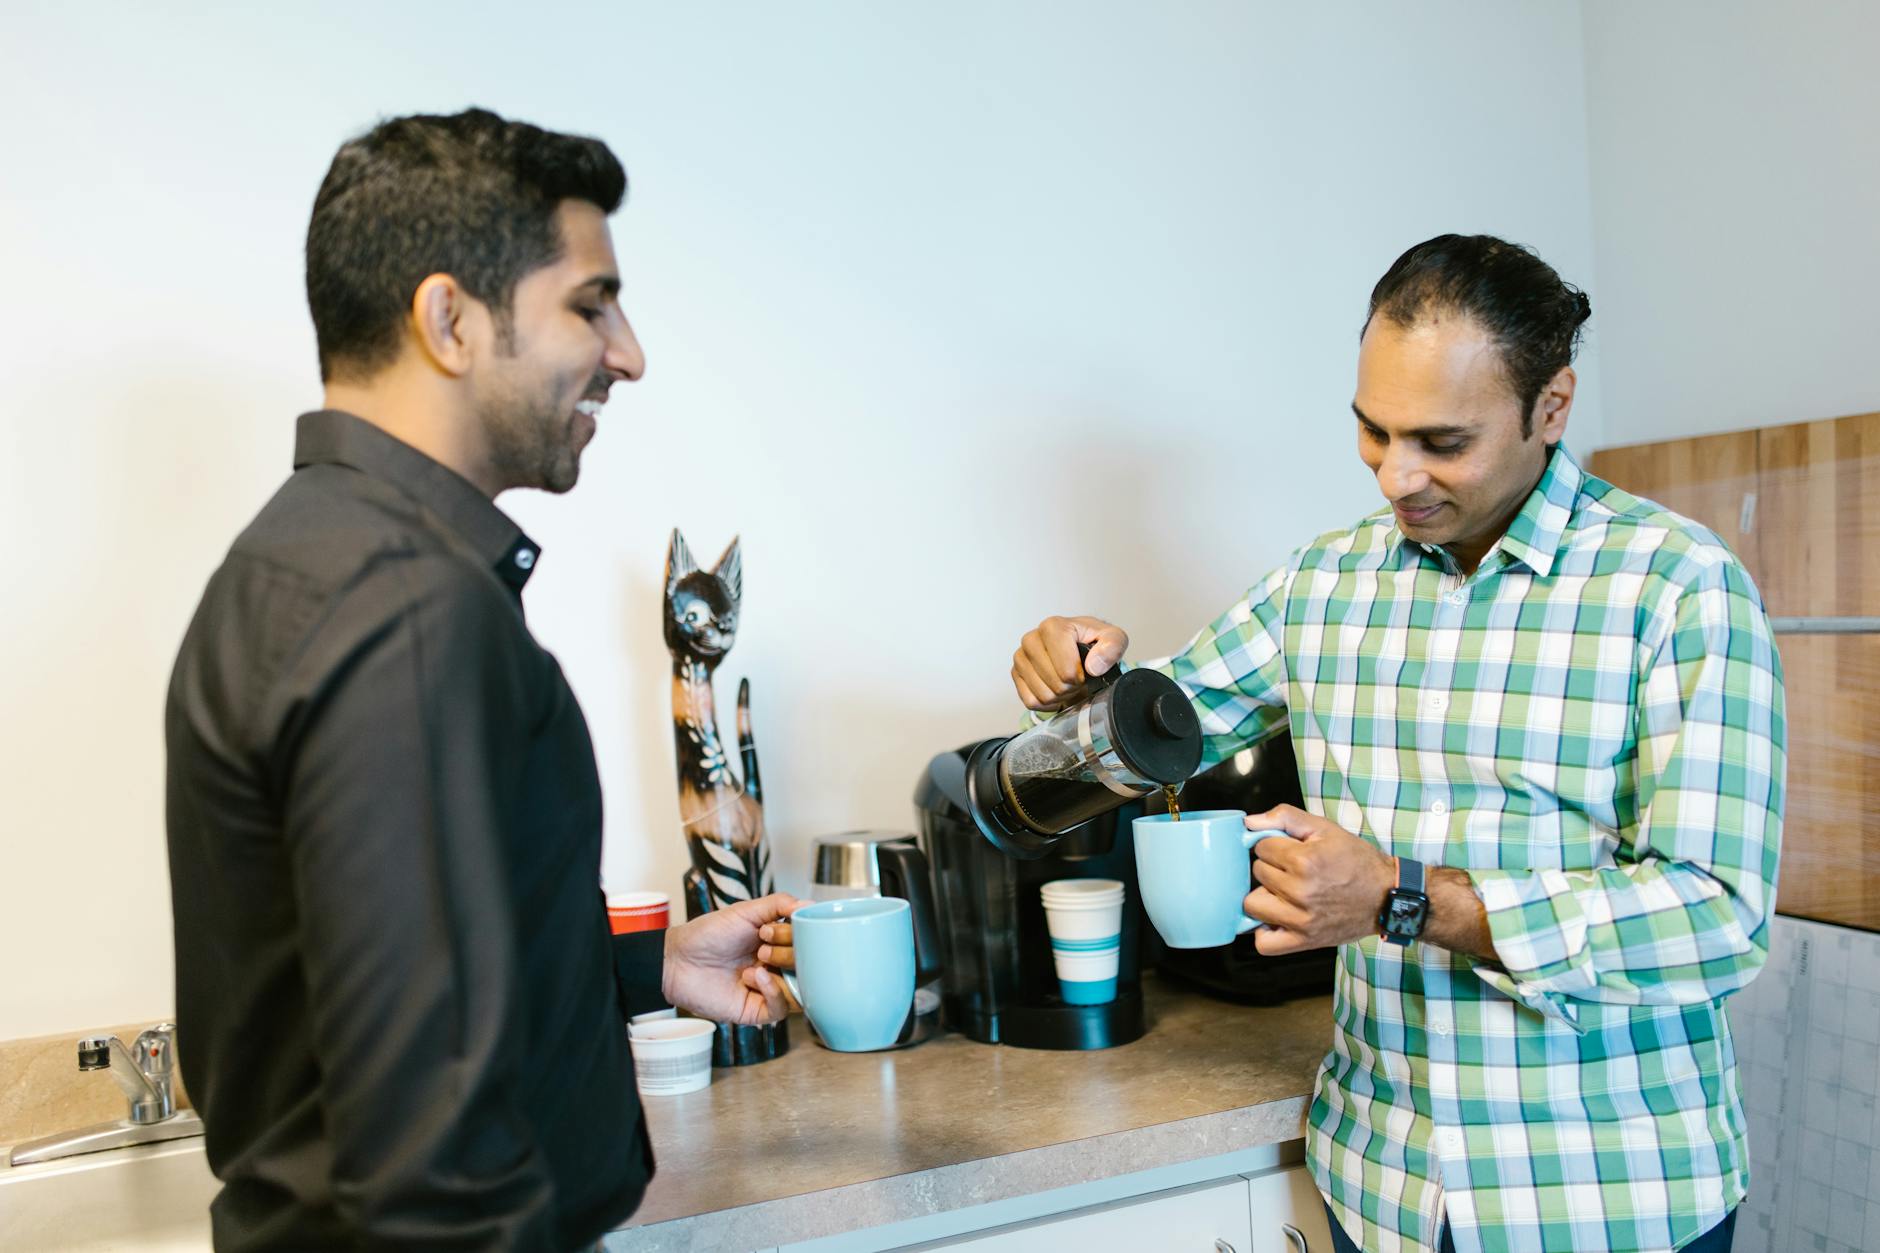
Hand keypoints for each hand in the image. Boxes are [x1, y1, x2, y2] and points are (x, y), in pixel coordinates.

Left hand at [661, 892, 801, 1023]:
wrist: (676, 960)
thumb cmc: (706, 934)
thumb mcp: (745, 911)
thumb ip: (778, 904)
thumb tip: (809, 904)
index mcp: (777, 944)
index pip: (808, 944)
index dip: (800, 935)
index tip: (778, 926)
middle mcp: (775, 967)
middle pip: (808, 968)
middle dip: (791, 953)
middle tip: (765, 945)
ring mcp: (766, 989)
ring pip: (800, 990)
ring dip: (784, 972)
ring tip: (761, 960)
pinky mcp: (755, 1010)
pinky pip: (780, 1009)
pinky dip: (774, 992)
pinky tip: (755, 977)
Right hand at [1011, 615, 1128, 710]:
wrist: (1078, 649)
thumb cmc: (1092, 643)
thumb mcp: (1114, 639)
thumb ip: (1112, 647)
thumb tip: (1093, 666)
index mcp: (1052, 626)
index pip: (1065, 668)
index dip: (1079, 676)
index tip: (1086, 671)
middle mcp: (1031, 639)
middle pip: (1055, 683)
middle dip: (1071, 687)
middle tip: (1078, 678)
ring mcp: (1021, 657)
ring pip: (1042, 695)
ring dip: (1059, 696)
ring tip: (1067, 682)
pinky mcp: (1015, 673)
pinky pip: (1030, 701)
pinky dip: (1046, 703)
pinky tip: (1054, 689)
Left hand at [1242, 805, 1394, 955]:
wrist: (1387, 897)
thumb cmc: (1357, 862)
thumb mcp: (1326, 829)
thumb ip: (1285, 817)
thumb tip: (1250, 822)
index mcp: (1305, 861)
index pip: (1261, 848)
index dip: (1274, 845)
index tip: (1290, 851)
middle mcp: (1300, 892)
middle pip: (1257, 873)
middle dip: (1271, 868)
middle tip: (1292, 871)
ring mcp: (1300, 920)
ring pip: (1252, 904)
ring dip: (1265, 896)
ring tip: (1284, 893)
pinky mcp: (1303, 941)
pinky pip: (1265, 943)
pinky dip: (1266, 931)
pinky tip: (1278, 918)